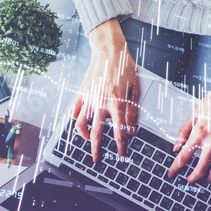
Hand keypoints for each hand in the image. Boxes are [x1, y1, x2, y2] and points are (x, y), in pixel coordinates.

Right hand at [71, 18, 139, 161]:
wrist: (108, 51)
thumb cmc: (124, 67)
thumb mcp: (136, 89)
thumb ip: (133, 112)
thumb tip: (133, 130)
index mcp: (117, 104)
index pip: (119, 132)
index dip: (121, 147)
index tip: (122, 155)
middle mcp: (101, 104)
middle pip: (97, 134)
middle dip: (97, 150)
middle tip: (98, 159)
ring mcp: (89, 100)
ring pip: (80, 125)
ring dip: (84, 136)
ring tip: (89, 140)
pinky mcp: (81, 93)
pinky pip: (74, 111)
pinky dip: (76, 119)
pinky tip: (81, 122)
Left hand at [168, 71, 210, 182]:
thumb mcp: (196, 110)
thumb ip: (184, 130)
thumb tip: (176, 145)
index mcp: (200, 132)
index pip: (184, 156)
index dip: (175, 168)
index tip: (172, 173)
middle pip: (200, 169)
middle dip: (192, 178)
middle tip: (188, 179)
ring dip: (209, 178)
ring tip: (204, 178)